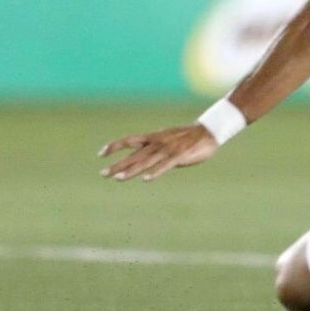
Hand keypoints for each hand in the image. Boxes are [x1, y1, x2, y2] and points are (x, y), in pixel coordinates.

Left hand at [99, 124, 218, 181]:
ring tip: (117, 179)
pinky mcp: (179, 156)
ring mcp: (168, 149)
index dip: (114, 146)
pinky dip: (155, 172)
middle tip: (102, 174)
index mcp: (153, 137)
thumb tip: (142, 164)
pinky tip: (145, 179)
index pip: (128, 140)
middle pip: (133, 155)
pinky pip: (165, 165)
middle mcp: (157, 143)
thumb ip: (154, 152)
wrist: (209, 131)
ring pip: (145, 161)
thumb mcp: (166, 140)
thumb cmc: (187, 137)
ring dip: (131, 170)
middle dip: (117, 165)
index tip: (100, 154)